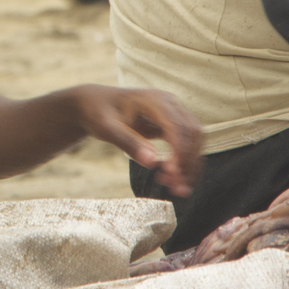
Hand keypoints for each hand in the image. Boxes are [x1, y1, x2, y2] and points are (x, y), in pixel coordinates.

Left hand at [73, 86, 203, 196]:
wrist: (94, 104)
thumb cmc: (98, 113)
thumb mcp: (106, 128)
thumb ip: (128, 142)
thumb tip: (151, 162)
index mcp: (154, 100)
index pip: (178, 126)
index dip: (180, 152)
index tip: (172, 174)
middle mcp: (169, 103)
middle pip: (193, 133)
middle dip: (189, 162)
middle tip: (177, 188)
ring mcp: (173, 112)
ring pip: (195, 140)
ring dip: (190, 165)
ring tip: (175, 188)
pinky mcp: (172, 123)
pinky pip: (187, 143)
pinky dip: (184, 162)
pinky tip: (171, 178)